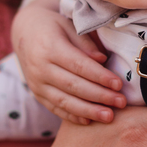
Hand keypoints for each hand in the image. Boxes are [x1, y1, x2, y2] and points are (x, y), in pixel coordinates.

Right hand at [12, 0, 125, 124]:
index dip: (99, 76)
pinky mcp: (37, 94)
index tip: (118, 84)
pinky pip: (55, 108)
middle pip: (73, 86)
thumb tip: (102, 61)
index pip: (78, 65)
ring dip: (88, 111)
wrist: (25, 32)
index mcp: (49, 47)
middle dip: (99, 96)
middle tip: (121, 102)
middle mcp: (40, 68)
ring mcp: (36, 84)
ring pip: (64, 102)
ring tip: (109, 116)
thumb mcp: (69, 26)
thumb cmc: (53, 26)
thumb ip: (85, 44)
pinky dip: (73, 116)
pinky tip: (90, 121)